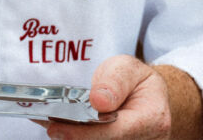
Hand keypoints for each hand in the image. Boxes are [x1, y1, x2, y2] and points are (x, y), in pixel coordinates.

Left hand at [37, 55, 169, 139]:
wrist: (149, 98)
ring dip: (74, 138)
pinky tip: (62, 129)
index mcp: (152, 119)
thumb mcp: (128, 68)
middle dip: (75, 137)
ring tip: (53, 125)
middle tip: (49, 126)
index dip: (85, 133)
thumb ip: (115, 81)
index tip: (57, 128)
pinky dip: (78, 137)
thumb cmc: (137, 81)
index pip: (116, 132)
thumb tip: (98, 101)